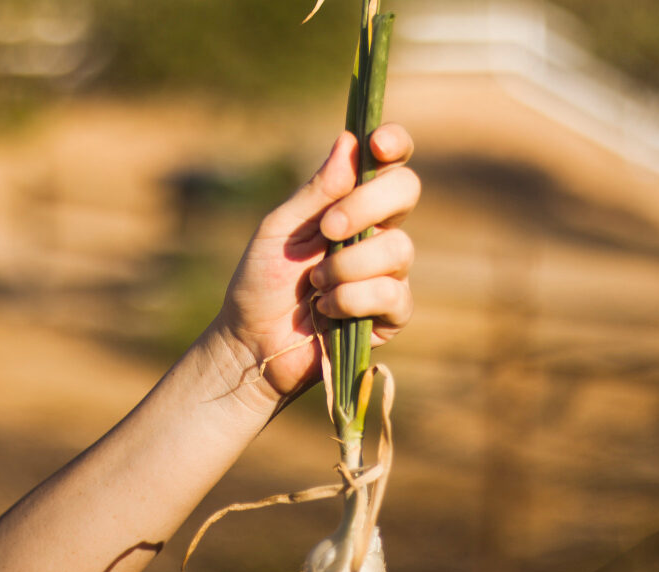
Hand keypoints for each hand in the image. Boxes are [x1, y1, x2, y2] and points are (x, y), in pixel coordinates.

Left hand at [217, 124, 418, 401]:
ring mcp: (388, 273)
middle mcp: (377, 232)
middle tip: (328, 229)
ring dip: (348, 266)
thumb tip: (349, 141)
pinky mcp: (392, 314)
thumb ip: (315, 192)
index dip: (394, 144)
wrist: (252, 344)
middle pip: (406, 191)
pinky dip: (351, 300)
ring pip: (399, 248)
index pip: (388, 164)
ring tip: (315, 284)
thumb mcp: (279, 230)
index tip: (377, 144)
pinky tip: (327, 311)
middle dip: (367, 205)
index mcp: (350, 205)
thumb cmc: (260, 283)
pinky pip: (392, 294)